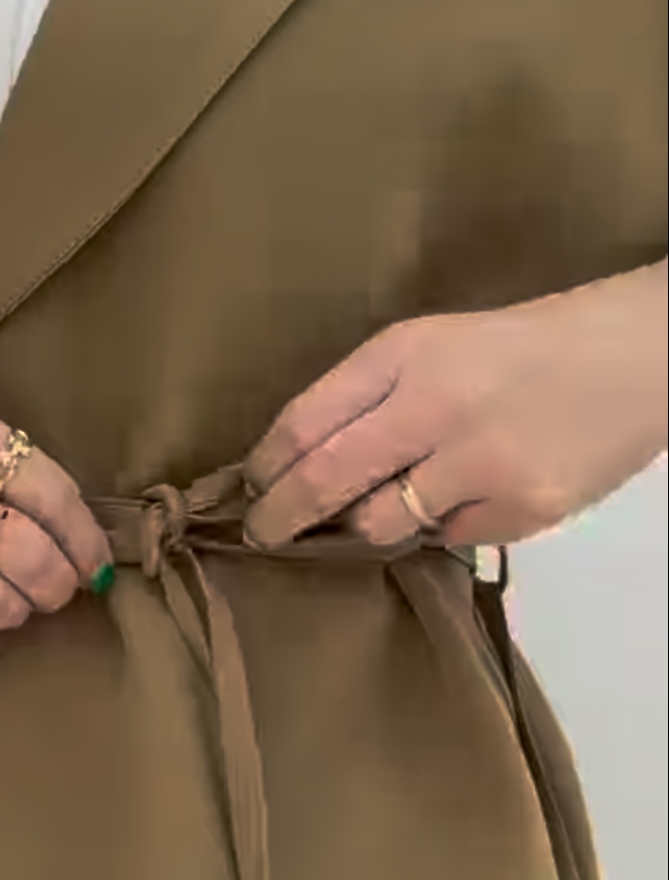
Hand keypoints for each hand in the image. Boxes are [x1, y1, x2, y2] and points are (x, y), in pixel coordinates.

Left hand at [243, 261, 667, 549]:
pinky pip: (448, 537)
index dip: (267, 463)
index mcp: (406, 353)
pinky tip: (467, 493)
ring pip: (381, 523)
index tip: (250, 484)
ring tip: (377, 507)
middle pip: (326, 480)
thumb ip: (369, 392)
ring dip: (365, 523)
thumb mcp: (434, 342)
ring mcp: (481, 466)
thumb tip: (302, 460)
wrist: (636, 358)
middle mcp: (435, 407)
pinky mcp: (521, 511)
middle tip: (260, 533)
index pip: (306, 420)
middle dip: (280, 515)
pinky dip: (443, 523)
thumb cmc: (522, 344)